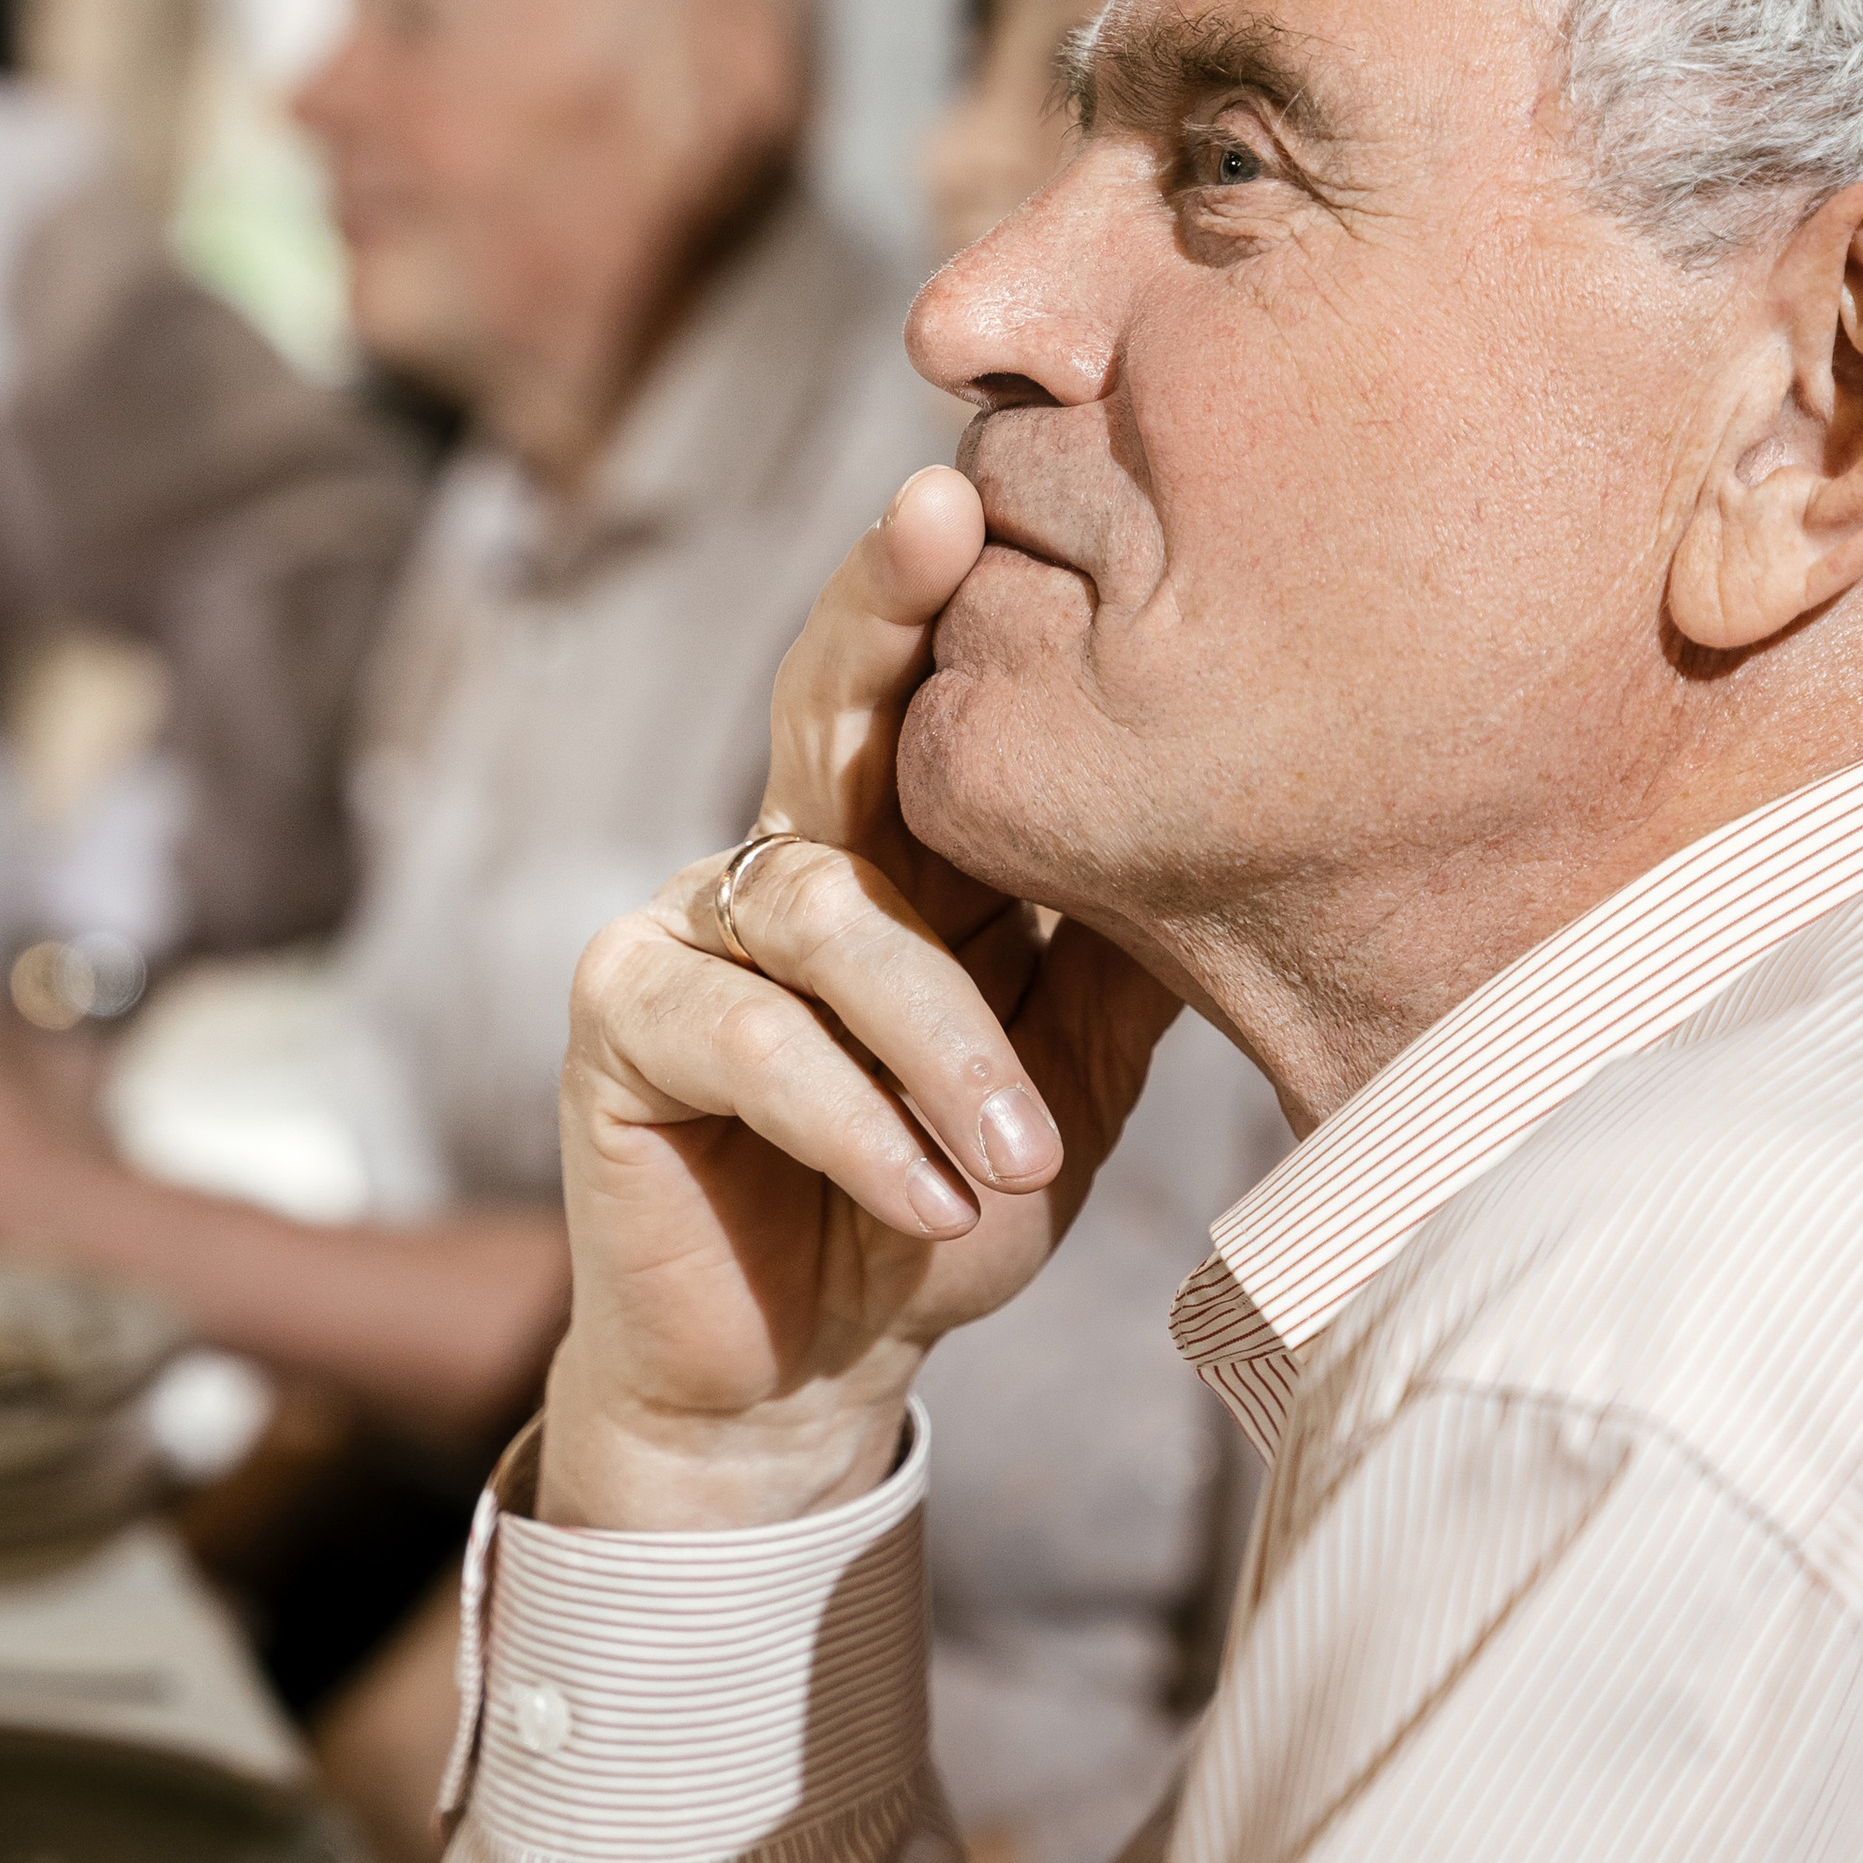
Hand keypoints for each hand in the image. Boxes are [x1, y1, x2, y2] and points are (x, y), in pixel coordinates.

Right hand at [541, 466, 1180, 1528]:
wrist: (799, 1381)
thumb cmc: (938, 1217)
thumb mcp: (1067, 1086)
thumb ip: (1119, 963)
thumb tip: (1242, 828)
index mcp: (902, 853)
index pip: (940, 698)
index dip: (973, 590)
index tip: (1033, 480)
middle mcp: (790, 855)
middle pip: (833, 697)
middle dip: (891, 602)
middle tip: (945, 512)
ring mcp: (691, 928)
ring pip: (825, 912)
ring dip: (937, 1040)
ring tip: (1015, 1155)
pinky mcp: (620, 1023)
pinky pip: (743, 1033)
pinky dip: (850, 1118)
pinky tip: (928, 1196)